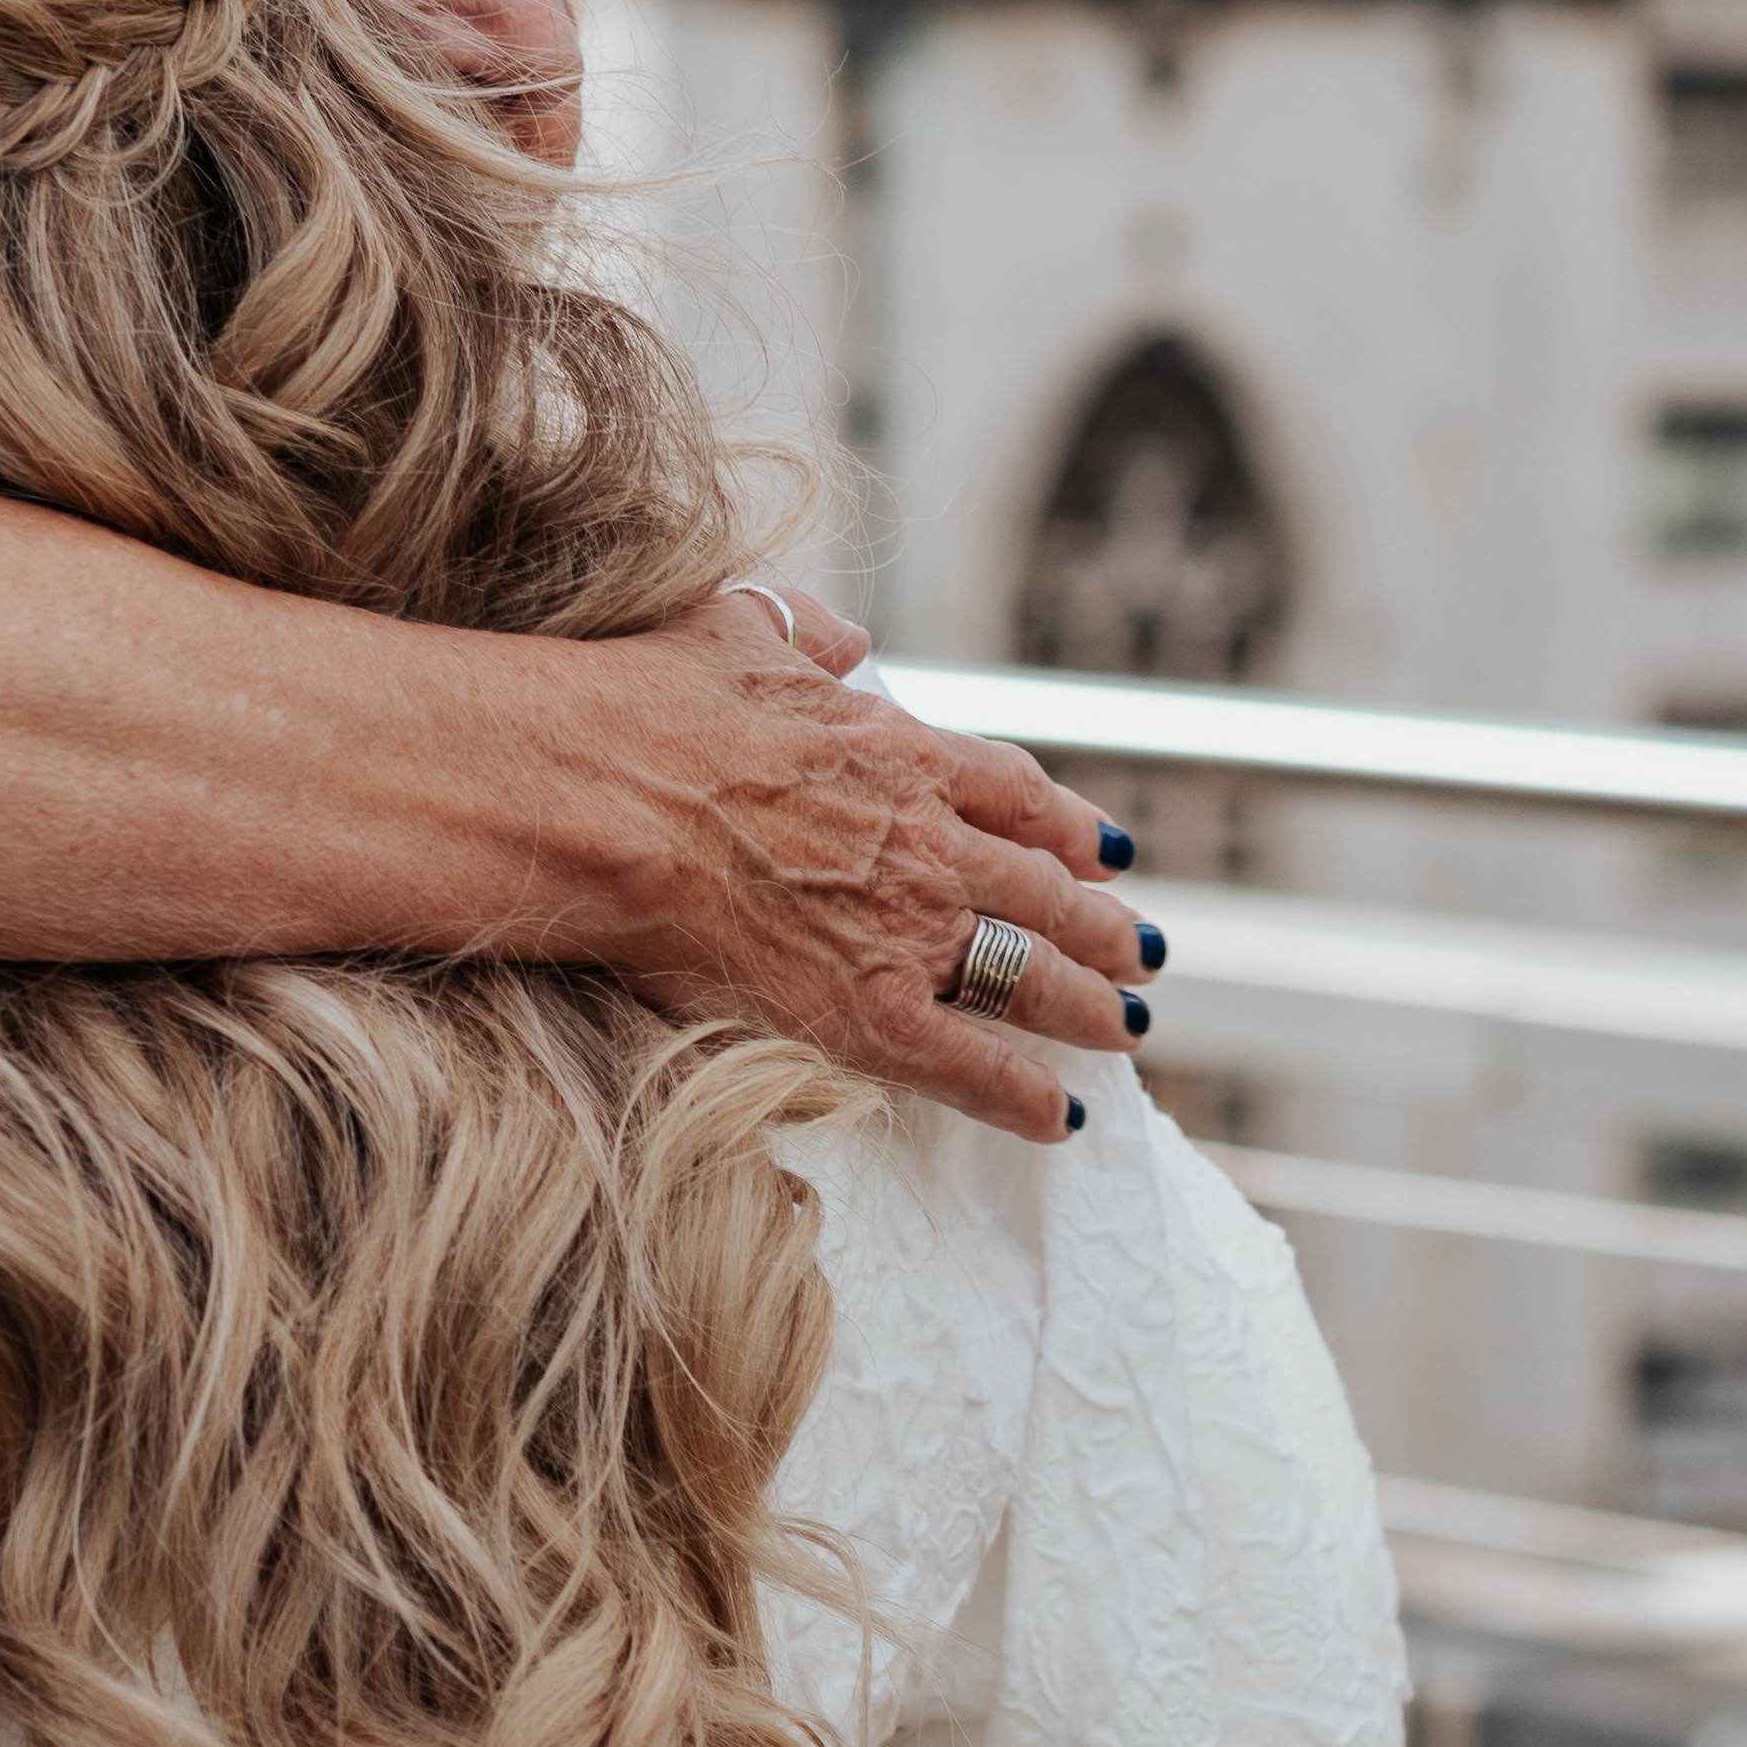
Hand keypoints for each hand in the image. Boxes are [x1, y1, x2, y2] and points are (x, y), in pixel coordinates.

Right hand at [601, 609, 1154, 1147]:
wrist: (603, 799)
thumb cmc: (649, 710)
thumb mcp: (740, 632)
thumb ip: (806, 633)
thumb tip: (844, 638)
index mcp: (905, 753)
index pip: (1021, 797)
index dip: (1072, 829)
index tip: (1105, 850)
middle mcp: (930, 843)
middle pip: (1048, 893)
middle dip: (1104, 927)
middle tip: (1142, 950)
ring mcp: (909, 932)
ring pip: (1034, 974)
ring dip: (1093, 1005)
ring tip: (1127, 1026)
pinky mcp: (870, 1015)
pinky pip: (975, 1066)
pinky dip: (1028, 1095)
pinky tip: (1061, 1115)